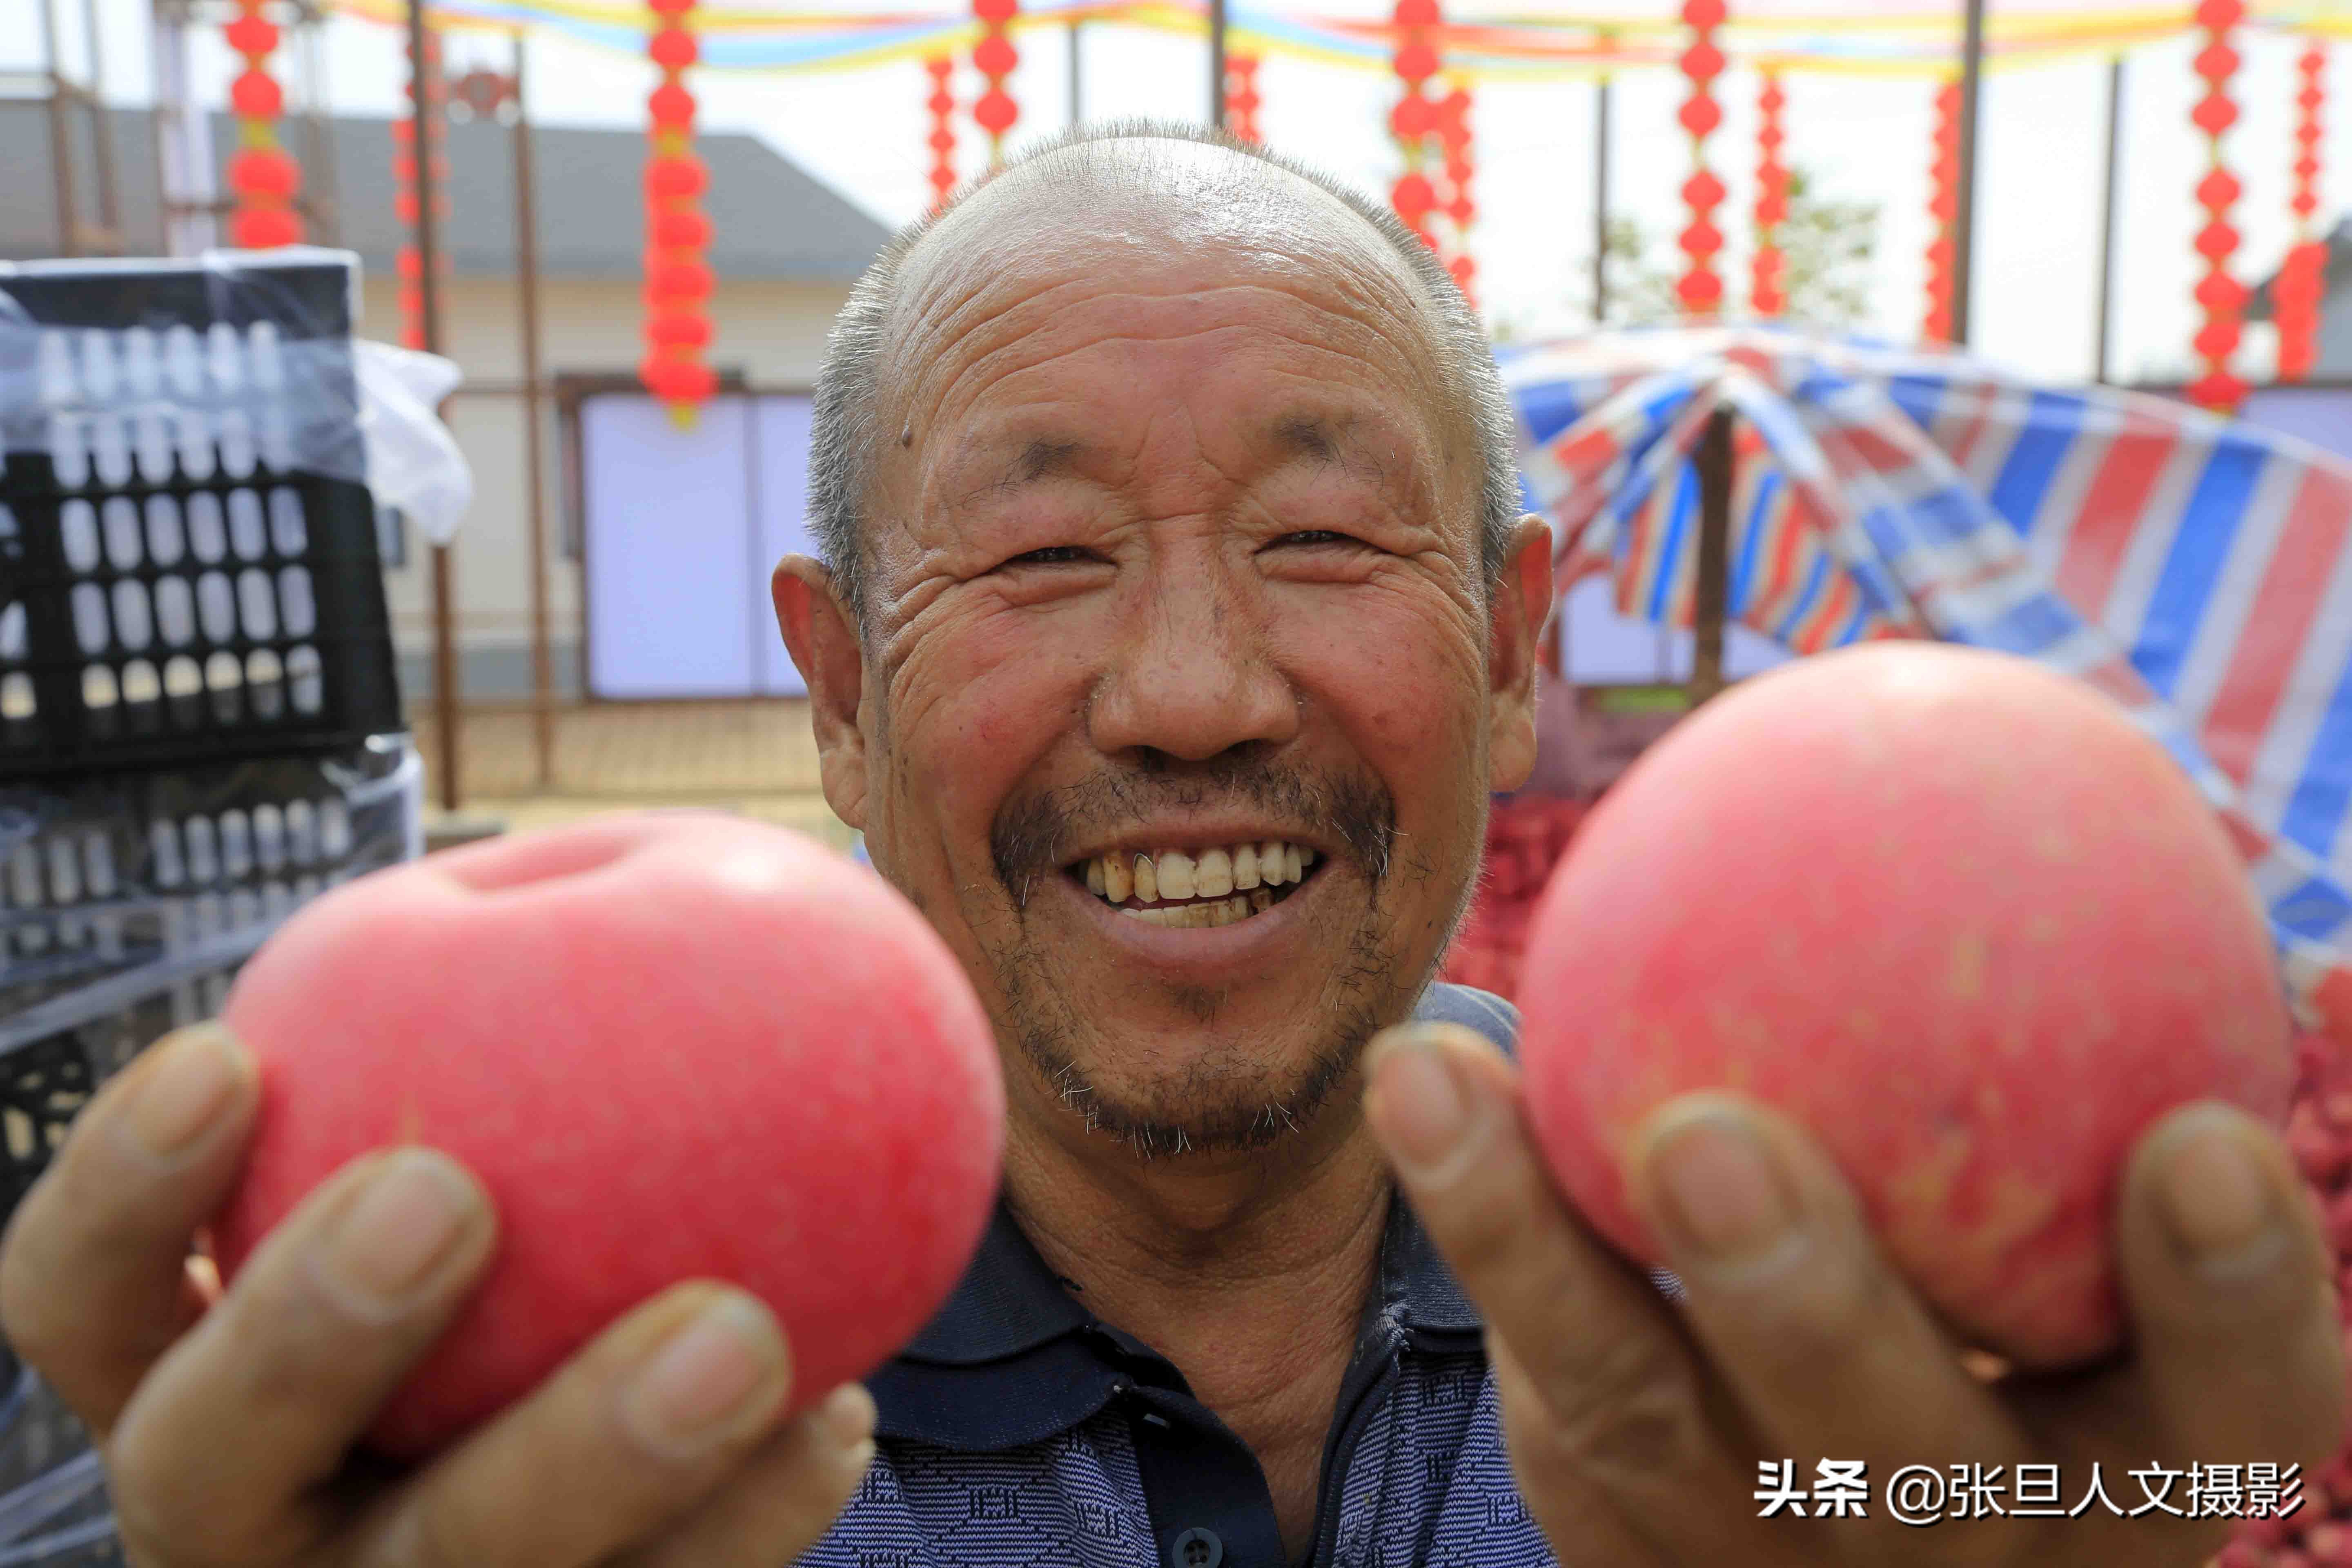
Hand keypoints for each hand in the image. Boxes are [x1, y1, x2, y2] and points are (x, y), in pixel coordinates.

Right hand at [0, 1023, 873, 1567]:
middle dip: (307, 1333)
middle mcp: (254, 1525)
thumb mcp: (511, 1150)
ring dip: (596, 1455)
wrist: (632, 1457)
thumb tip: (693, 887)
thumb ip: (532, 1046)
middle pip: (204, 1466)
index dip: (122, 1195)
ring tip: (746, 1334)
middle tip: (445, 1190)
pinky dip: (750, 1522)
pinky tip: (837, 1420)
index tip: (225, 1054)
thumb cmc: (549, 1245)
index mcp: (200, 1389)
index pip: (83, 1305)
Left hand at [1363, 1021, 2344, 1565]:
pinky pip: (1545, 1382)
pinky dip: (1480, 1225)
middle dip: (1805, 1306)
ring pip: (1645, 1413)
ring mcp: (1776, 1562)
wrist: (1860, 1548)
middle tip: (1709, 1143)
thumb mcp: (2093, 1262)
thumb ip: (2088, 1114)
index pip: (2236, 1411)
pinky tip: (1418, 1080)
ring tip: (1433, 1081)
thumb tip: (2206, 881)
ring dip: (1531, 1243)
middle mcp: (1968, 1545)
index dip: (2240, 1300)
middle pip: (1902, 1453)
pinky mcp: (1627, 1536)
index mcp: (2133, 1473)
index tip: (2208, 1142)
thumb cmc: (2018, 1325)